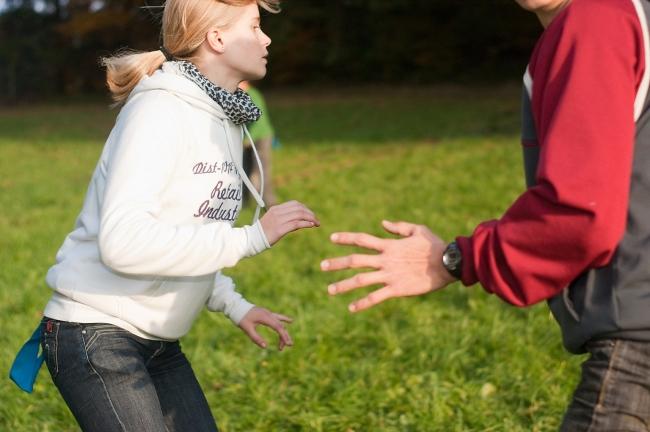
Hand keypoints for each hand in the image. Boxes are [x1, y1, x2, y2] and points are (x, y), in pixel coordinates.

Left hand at [239, 307, 293, 350]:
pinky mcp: (266, 314)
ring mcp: (268, 313)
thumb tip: (265, 347)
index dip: (284, 336)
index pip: (278, 327)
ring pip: (280, 323)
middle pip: (281, 326)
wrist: (237, 306)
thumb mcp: (247, 329)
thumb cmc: (241, 318)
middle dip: (285, 336)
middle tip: (288, 346)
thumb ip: (256, 338)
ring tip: (287, 341)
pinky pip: (278, 317)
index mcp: (265, 317)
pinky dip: (284, 320)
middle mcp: (269, 314)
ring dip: (284, 331)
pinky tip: (291, 321)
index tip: (287, 344)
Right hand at [260, 200, 319, 244]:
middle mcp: (277, 212)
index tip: (311, 215)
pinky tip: (311, 226)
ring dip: (311, 218)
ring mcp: (278, 220)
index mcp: (276, 209)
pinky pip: (296, 224)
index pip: (294, 204)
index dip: (305, 208)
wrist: (252, 239)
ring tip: (317, 223)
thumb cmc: (264, 233)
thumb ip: (286, 219)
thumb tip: (301, 222)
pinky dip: (306, 224)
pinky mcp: (280, 229)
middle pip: (299, 208)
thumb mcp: (273, 221)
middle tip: (316, 220)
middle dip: (310, 213)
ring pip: (299, 215)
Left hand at [320, 220, 456, 312]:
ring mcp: (390, 275)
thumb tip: (382, 224)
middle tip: (321, 266)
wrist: (448, 263)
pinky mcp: (397, 289)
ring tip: (330, 290)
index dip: (346, 238)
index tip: (331, 238)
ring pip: (361, 280)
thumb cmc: (435, 245)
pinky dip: (362, 303)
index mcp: (389, 245)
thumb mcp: (417, 230)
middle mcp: (385, 260)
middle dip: (337, 263)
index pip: (362, 240)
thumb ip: (398, 227)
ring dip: (343, 285)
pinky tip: (351, 308)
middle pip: (355, 260)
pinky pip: (375, 297)